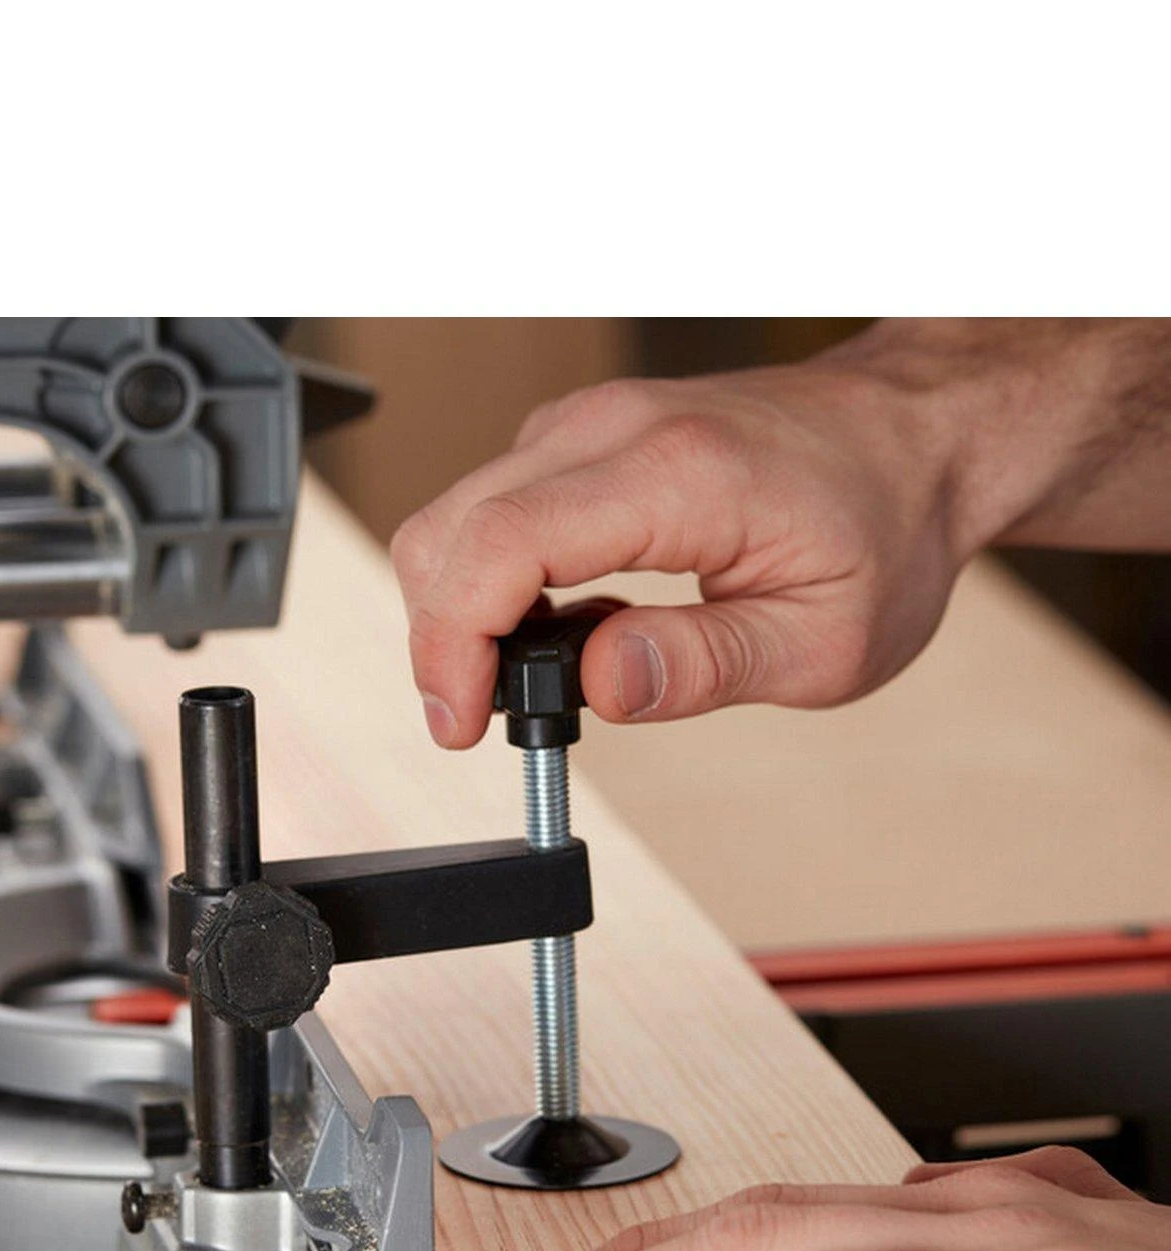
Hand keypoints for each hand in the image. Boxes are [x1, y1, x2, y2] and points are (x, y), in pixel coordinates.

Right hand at [391, 347, 971, 747]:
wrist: (918, 438)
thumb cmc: (884, 533)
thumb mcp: (824, 641)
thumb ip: (705, 666)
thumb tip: (600, 687)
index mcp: (676, 476)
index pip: (497, 546)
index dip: (451, 645)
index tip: (461, 721)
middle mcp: (615, 427)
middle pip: (448, 527)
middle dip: (439, 639)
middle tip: (482, 719)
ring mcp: (593, 421)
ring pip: (459, 515)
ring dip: (463, 611)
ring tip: (532, 681)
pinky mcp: (585, 434)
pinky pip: (496, 505)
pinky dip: (494, 578)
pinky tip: (559, 628)